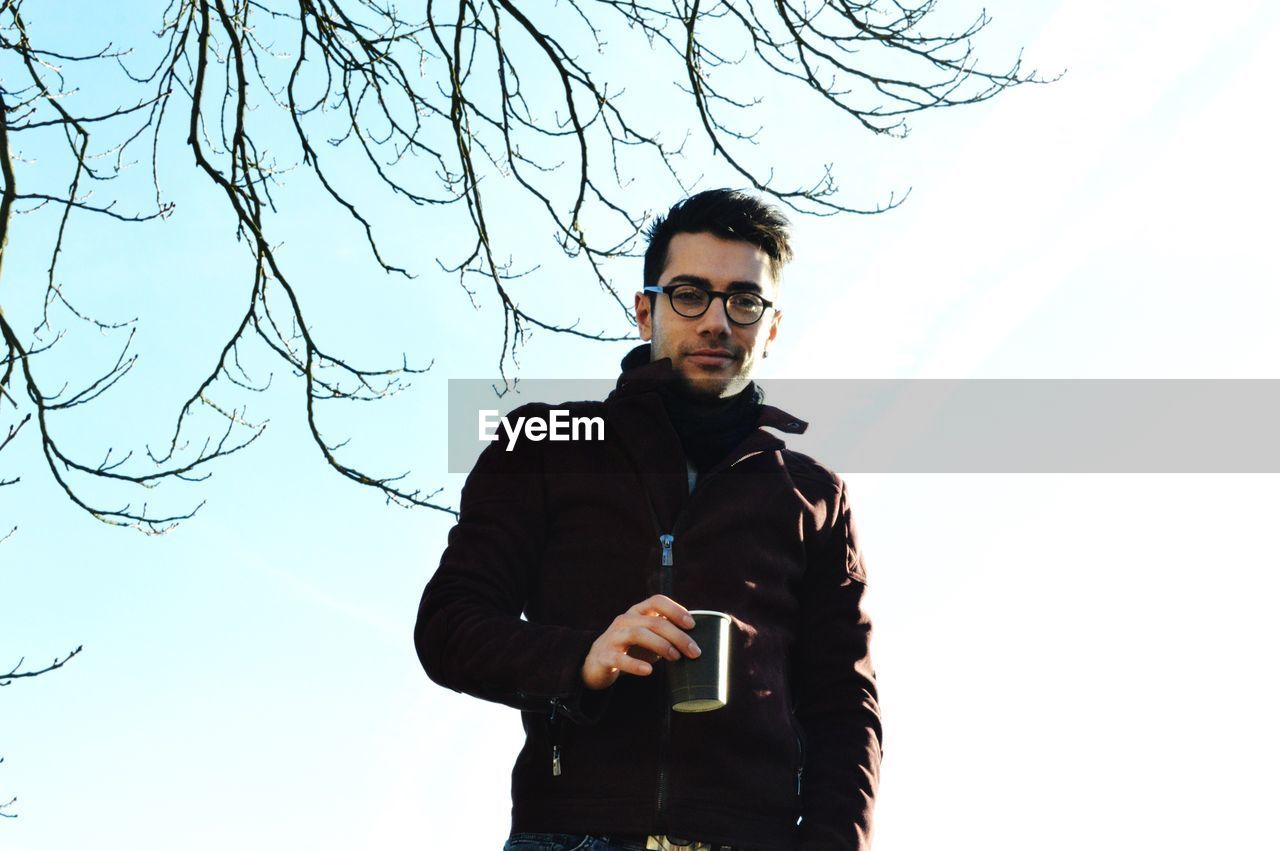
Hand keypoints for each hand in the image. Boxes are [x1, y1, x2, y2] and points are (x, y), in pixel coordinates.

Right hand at [581, 594, 702, 690]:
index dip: (676, 609)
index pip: (657, 600)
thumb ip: (667, 635)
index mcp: (637, 612)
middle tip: (694, 651)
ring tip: (676, 658)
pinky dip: (635, 664)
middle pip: (653, 621)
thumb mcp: (648, 638)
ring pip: (638, 634)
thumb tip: (701, 641)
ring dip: (661, 645)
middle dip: (677, 635)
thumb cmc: (630, 649)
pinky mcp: (604, 656)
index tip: (692, 624)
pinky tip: (648, 671)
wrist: (596, 665)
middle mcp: (625, 620)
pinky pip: (620, 658)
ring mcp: (613, 636)